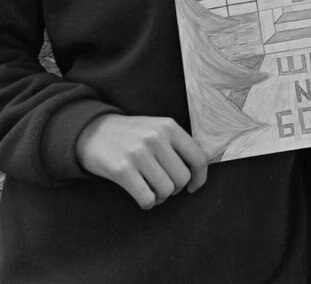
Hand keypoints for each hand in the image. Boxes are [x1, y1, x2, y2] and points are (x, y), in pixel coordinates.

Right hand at [75, 114, 207, 209]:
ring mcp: (139, 153)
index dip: (199, 178)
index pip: (198, 158)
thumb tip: (198, 172)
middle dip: (175, 189)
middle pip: (182, 178)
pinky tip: (141, 195)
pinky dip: (147, 203)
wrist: (92, 131)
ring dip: (160, 197)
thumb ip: (177, 145)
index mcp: (169, 126)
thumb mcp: (157, 128)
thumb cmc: (131, 135)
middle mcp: (156, 137)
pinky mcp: (122, 170)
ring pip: (166, 190)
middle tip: (163, 186)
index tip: (193, 187)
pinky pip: (147, 199)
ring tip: (151, 190)